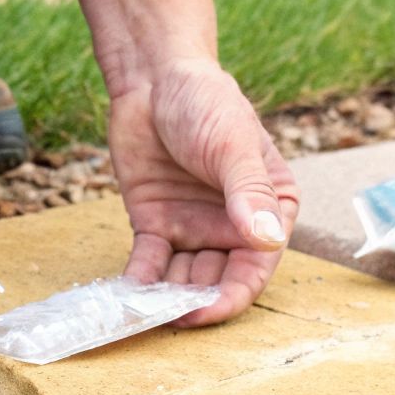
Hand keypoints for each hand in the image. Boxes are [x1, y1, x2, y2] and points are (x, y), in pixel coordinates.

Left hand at [107, 57, 299, 326]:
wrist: (154, 77)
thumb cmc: (207, 103)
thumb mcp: (233, 146)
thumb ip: (249, 193)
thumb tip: (267, 240)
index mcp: (268, 209)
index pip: (256, 266)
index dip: (231, 295)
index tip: (204, 312)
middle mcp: (232, 226)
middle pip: (218, 279)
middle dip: (196, 302)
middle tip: (167, 317)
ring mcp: (193, 226)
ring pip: (184, 277)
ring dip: (167, 297)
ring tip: (143, 312)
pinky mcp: (155, 222)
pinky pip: (149, 262)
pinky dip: (139, 281)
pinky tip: (125, 297)